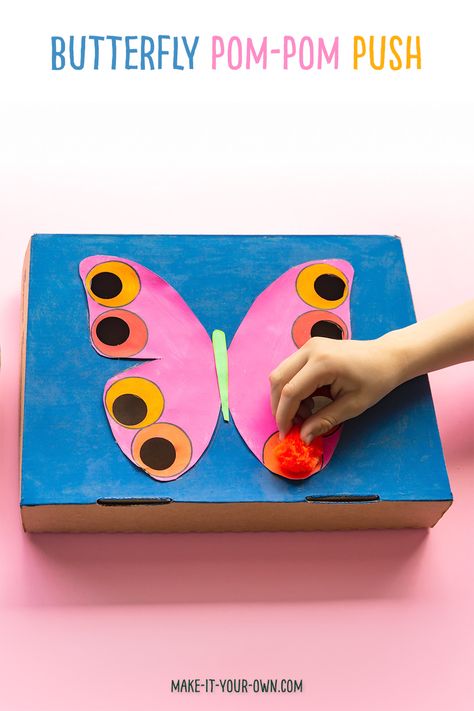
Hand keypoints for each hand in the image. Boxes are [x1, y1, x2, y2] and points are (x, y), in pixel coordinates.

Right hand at [269, 336, 403, 442]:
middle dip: (279, 406)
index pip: (290, 391)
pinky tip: (307, 400)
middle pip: (278, 380)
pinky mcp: (310, 347)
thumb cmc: (376, 380)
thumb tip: (303, 437)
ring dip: (285, 397)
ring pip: (280, 373)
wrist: (387, 356)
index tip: (286, 434)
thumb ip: (325, 421)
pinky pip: (290, 369)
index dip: (284, 415)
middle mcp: (311, 350)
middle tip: (290, 426)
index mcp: (323, 363)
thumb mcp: (353, 405)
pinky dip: (291, 387)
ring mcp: (309, 345)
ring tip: (304, 414)